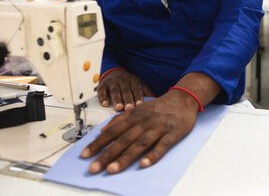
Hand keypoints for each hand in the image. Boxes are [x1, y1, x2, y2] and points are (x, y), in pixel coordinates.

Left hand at [81, 89, 197, 173]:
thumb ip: (120, 119)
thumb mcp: (138, 108)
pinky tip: (144, 164)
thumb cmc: (159, 107)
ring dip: (126, 157)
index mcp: (134, 116)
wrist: (183, 99)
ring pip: (140, 144)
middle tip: (94, 168)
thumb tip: (103, 130)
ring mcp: (158, 128)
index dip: (98, 143)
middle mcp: (144, 122)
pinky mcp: (172, 134)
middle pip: (123, 140)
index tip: (85, 155)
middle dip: (107, 154)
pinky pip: (162, 146)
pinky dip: (153, 155)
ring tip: (113, 169)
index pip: (112, 131)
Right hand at [98, 68, 153, 110]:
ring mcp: (113, 82)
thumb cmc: (129, 84)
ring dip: (116, 99)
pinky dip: (103, 97)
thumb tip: (157, 102)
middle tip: (129, 108)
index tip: (139, 104)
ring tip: (118, 108)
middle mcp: (124, 80)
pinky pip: (102, 90)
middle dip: (128, 99)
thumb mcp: (139, 86)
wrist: (114, 73)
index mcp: (134, 81)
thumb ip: (147, 93)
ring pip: (115, 91)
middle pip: (126, 90)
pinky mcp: (103, 85)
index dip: (138, 96)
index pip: (137, 89)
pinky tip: (105, 104)